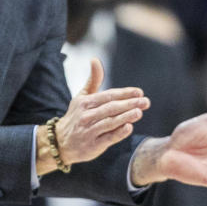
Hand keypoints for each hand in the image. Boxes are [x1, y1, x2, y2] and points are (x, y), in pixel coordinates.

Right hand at [36, 58, 148, 175]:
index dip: (124, 93)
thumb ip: (93, 80)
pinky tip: (129, 127)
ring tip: (139, 112)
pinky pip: (107, 138)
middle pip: (111, 108)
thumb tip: (95, 59)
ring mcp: (89, 131)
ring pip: (110, 122)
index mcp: (85, 103)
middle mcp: (86, 116)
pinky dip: (118, 133)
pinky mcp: (92, 146)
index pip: (108, 96)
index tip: (139, 92)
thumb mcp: (81, 97)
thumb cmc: (76, 116)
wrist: (60, 143)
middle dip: (129, 104)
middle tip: (145, 102)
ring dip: (126, 117)